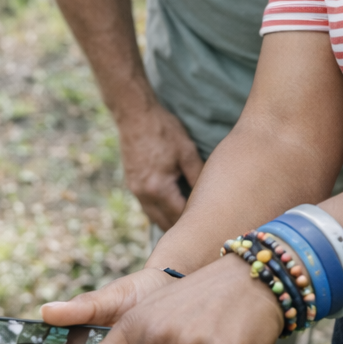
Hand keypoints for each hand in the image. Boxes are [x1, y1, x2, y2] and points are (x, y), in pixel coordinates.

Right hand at [116, 100, 203, 228]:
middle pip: (164, 224)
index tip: (210, 224)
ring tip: (188, 222)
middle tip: (201, 229)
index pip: (180, 217)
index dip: (195, 222)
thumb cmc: (163, 130)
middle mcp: (144, 194)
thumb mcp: (187, 151)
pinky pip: (147, 206)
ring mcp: (135, 190)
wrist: (134, 114)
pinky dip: (159, 210)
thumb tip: (211, 195)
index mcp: (159, 188)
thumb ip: (198, 176)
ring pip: (153, 217)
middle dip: (181, 228)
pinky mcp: (131, 183)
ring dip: (168, 221)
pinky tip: (171, 206)